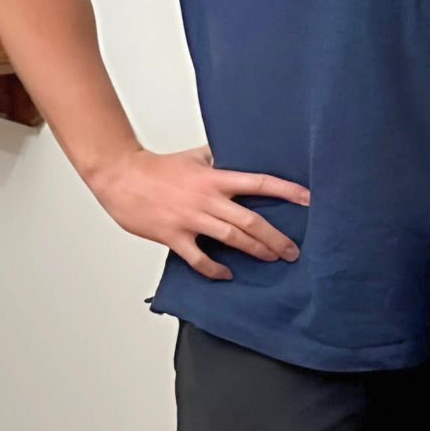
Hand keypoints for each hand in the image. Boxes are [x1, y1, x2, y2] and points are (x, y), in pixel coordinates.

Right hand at [88, 145, 308, 280]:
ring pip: (232, 239)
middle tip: (293, 250)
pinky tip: (227, 274)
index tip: (309, 200)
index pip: (259, 182)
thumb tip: (240, 156)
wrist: (120, 176)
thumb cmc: (156, 167)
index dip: (287, 191)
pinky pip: (198, 258)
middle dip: (276, 237)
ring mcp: (190, 219)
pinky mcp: (173, 236)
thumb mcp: (195, 156)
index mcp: (214, 178)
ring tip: (273, 259)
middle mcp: (207, 199)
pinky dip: (214, 269)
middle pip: (251, 221)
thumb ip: (219, 159)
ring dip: (256, 251)